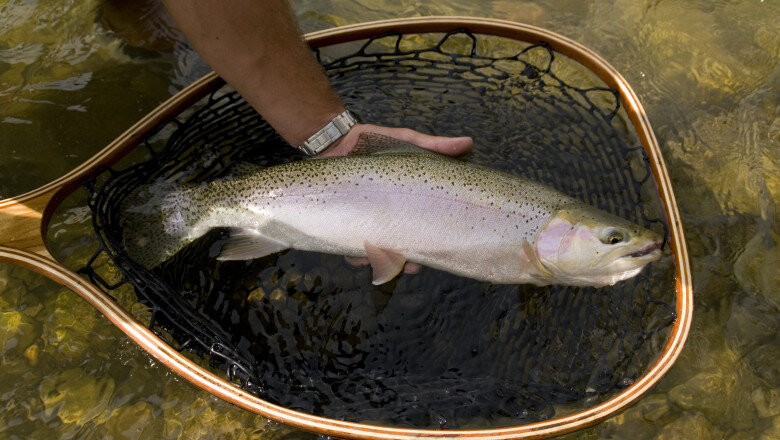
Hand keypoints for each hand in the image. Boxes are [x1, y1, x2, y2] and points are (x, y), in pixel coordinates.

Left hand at [319, 123, 473, 274]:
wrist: (334, 139)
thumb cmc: (372, 142)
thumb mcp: (405, 142)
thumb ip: (434, 146)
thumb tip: (468, 142)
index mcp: (402, 204)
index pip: (417, 230)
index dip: (424, 247)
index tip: (431, 254)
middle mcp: (384, 216)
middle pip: (397, 248)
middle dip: (404, 261)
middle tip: (410, 265)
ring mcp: (362, 221)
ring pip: (373, 252)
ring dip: (379, 261)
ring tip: (381, 262)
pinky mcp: (340, 220)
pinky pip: (347, 246)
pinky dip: (354, 255)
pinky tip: (358, 256)